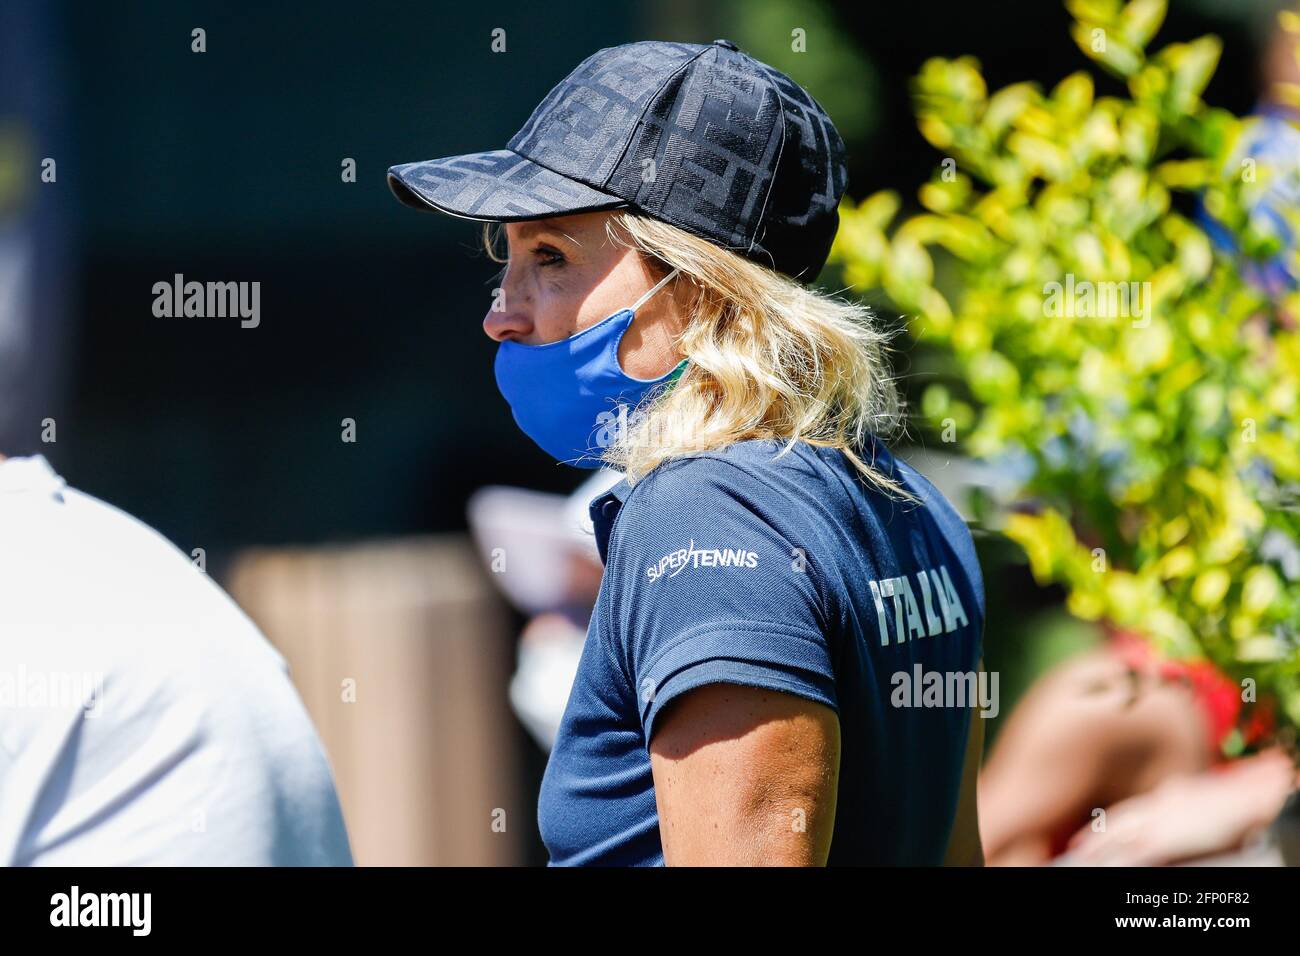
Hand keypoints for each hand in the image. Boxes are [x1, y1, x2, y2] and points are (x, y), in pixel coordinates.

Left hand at [1061, 749, 1296, 865]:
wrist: (1245, 801)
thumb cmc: (1229, 803)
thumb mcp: (1196, 799)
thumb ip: (1177, 804)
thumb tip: (1167, 811)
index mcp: (1165, 796)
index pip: (1127, 811)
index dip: (1107, 822)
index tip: (1089, 831)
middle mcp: (1156, 806)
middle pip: (1117, 822)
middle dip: (1094, 836)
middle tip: (1075, 847)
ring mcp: (1159, 822)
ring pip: (1121, 837)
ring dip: (1099, 849)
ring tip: (1082, 858)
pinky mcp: (1166, 840)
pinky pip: (1137, 852)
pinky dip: (1121, 860)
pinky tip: (1109, 867)